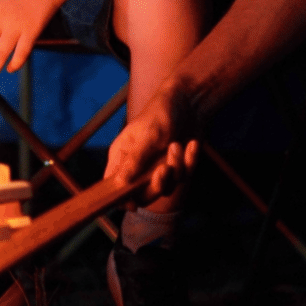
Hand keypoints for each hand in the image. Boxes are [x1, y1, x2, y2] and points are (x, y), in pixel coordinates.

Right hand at [107, 83, 199, 202]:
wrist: (189, 101)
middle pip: (143, 194)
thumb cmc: (161, 112)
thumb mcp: (148, 135)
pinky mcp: (177, 166)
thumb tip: (119, 183)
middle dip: (157, 185)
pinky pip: (184, 176)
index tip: (133, 204)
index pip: (114, 186)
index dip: (121, 198)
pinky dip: (190, 161)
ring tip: (177, 144)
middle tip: (165, 169)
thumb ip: (134, 160)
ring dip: (176, 167)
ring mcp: (158, 167)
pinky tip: (191, 145)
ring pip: (167, 187)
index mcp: (122, 156)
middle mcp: (138, 166)